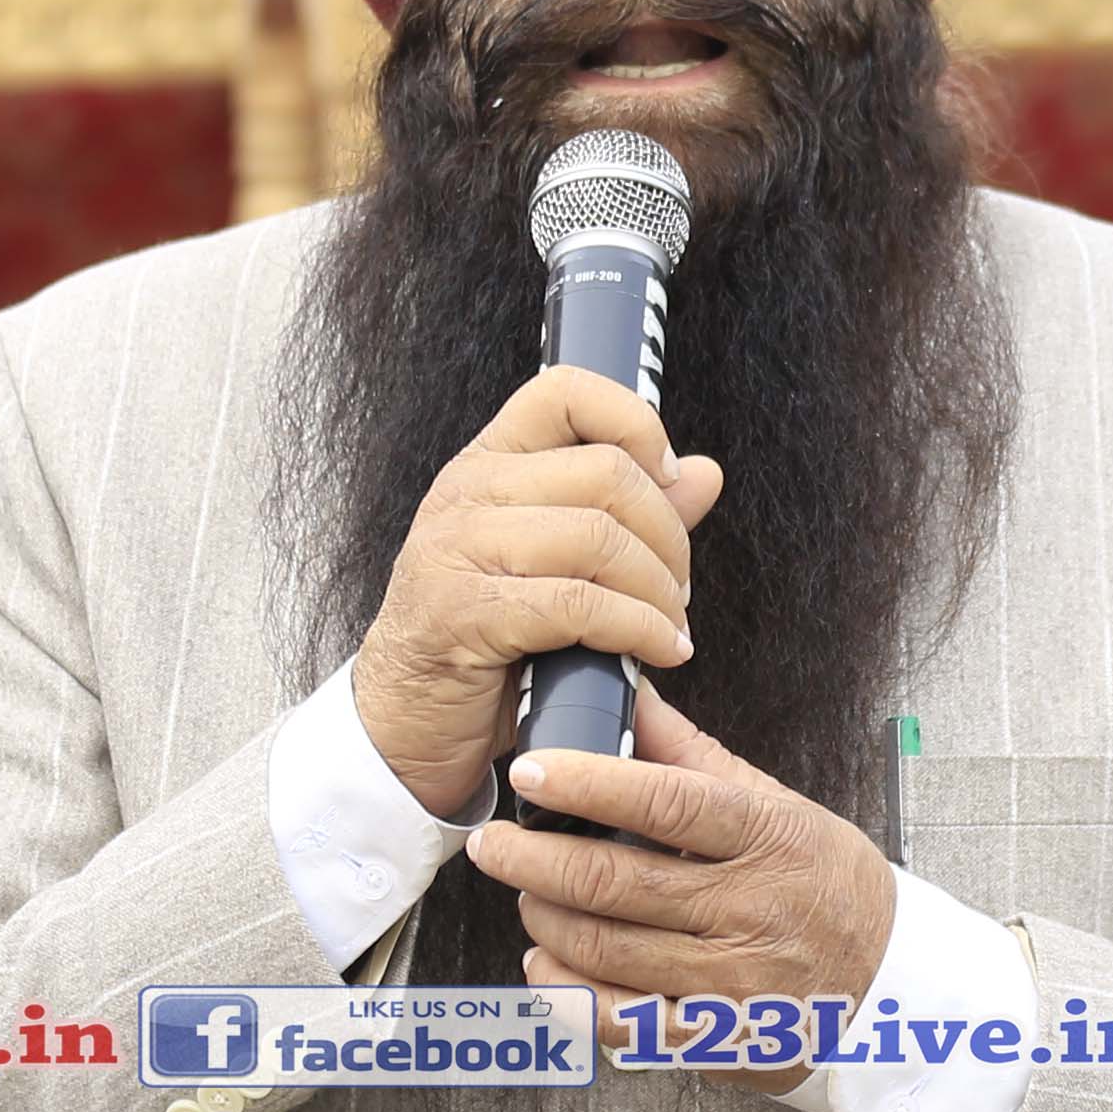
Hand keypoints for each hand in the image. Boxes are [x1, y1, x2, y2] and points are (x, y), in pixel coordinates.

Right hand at [348, 364, 719, 821]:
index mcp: (487, 465)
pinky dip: (637, 630)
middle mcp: (467, 493)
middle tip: (677, 588)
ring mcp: (458, 550)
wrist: (407, 719)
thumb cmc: (487, 641)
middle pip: (606, 473)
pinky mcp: (465, 614)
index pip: (565, 392)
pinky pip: (579, 605)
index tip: (668, 477)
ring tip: (668, 626)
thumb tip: (704, 472)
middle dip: (668, 535)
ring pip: (598, 538)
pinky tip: (655, 652)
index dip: (634, 422)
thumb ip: (629, 516)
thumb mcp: (558, 564)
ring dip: (657, 591)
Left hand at [468, 685, 898, 1093]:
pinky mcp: (714, 1039)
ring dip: (544, 920)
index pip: (667, 804)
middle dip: (533, 860)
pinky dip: (565, 989)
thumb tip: (630, 696)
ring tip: (528, 896)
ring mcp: (732, 983)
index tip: (532, 770)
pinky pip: (617, 1020)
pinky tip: (548, 961)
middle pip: (615, 884)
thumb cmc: (825, 885)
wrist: (892, 986)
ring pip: (603, 951)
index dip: (589, 783)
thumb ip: (694, 757)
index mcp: (767, 840)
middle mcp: (750, 911)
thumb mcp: (779, 807)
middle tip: (495, 844)